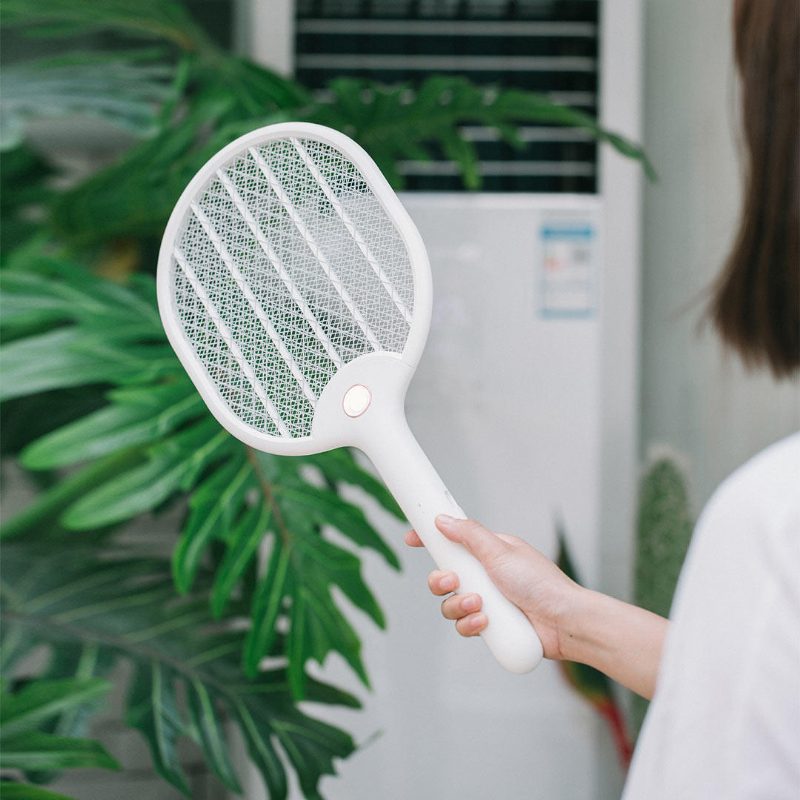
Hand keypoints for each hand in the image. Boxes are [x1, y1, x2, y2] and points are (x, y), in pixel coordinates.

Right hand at [404, 514, 581, 659]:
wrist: (563, 622)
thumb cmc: (540, 583)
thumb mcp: (501, 551)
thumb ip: (469, 535)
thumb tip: (442, 520)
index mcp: (488, 553)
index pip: (453, 542)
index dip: (430, 541)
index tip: (411, 538)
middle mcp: (485, 576)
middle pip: (444, 577)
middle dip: (442, 582)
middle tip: (453, 582)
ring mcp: (487, 602)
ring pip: (450, 604)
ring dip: (458, 606)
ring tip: (479, 606)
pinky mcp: (490, 626)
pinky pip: (464, 626)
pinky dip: (470, 625)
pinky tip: (485, 624)